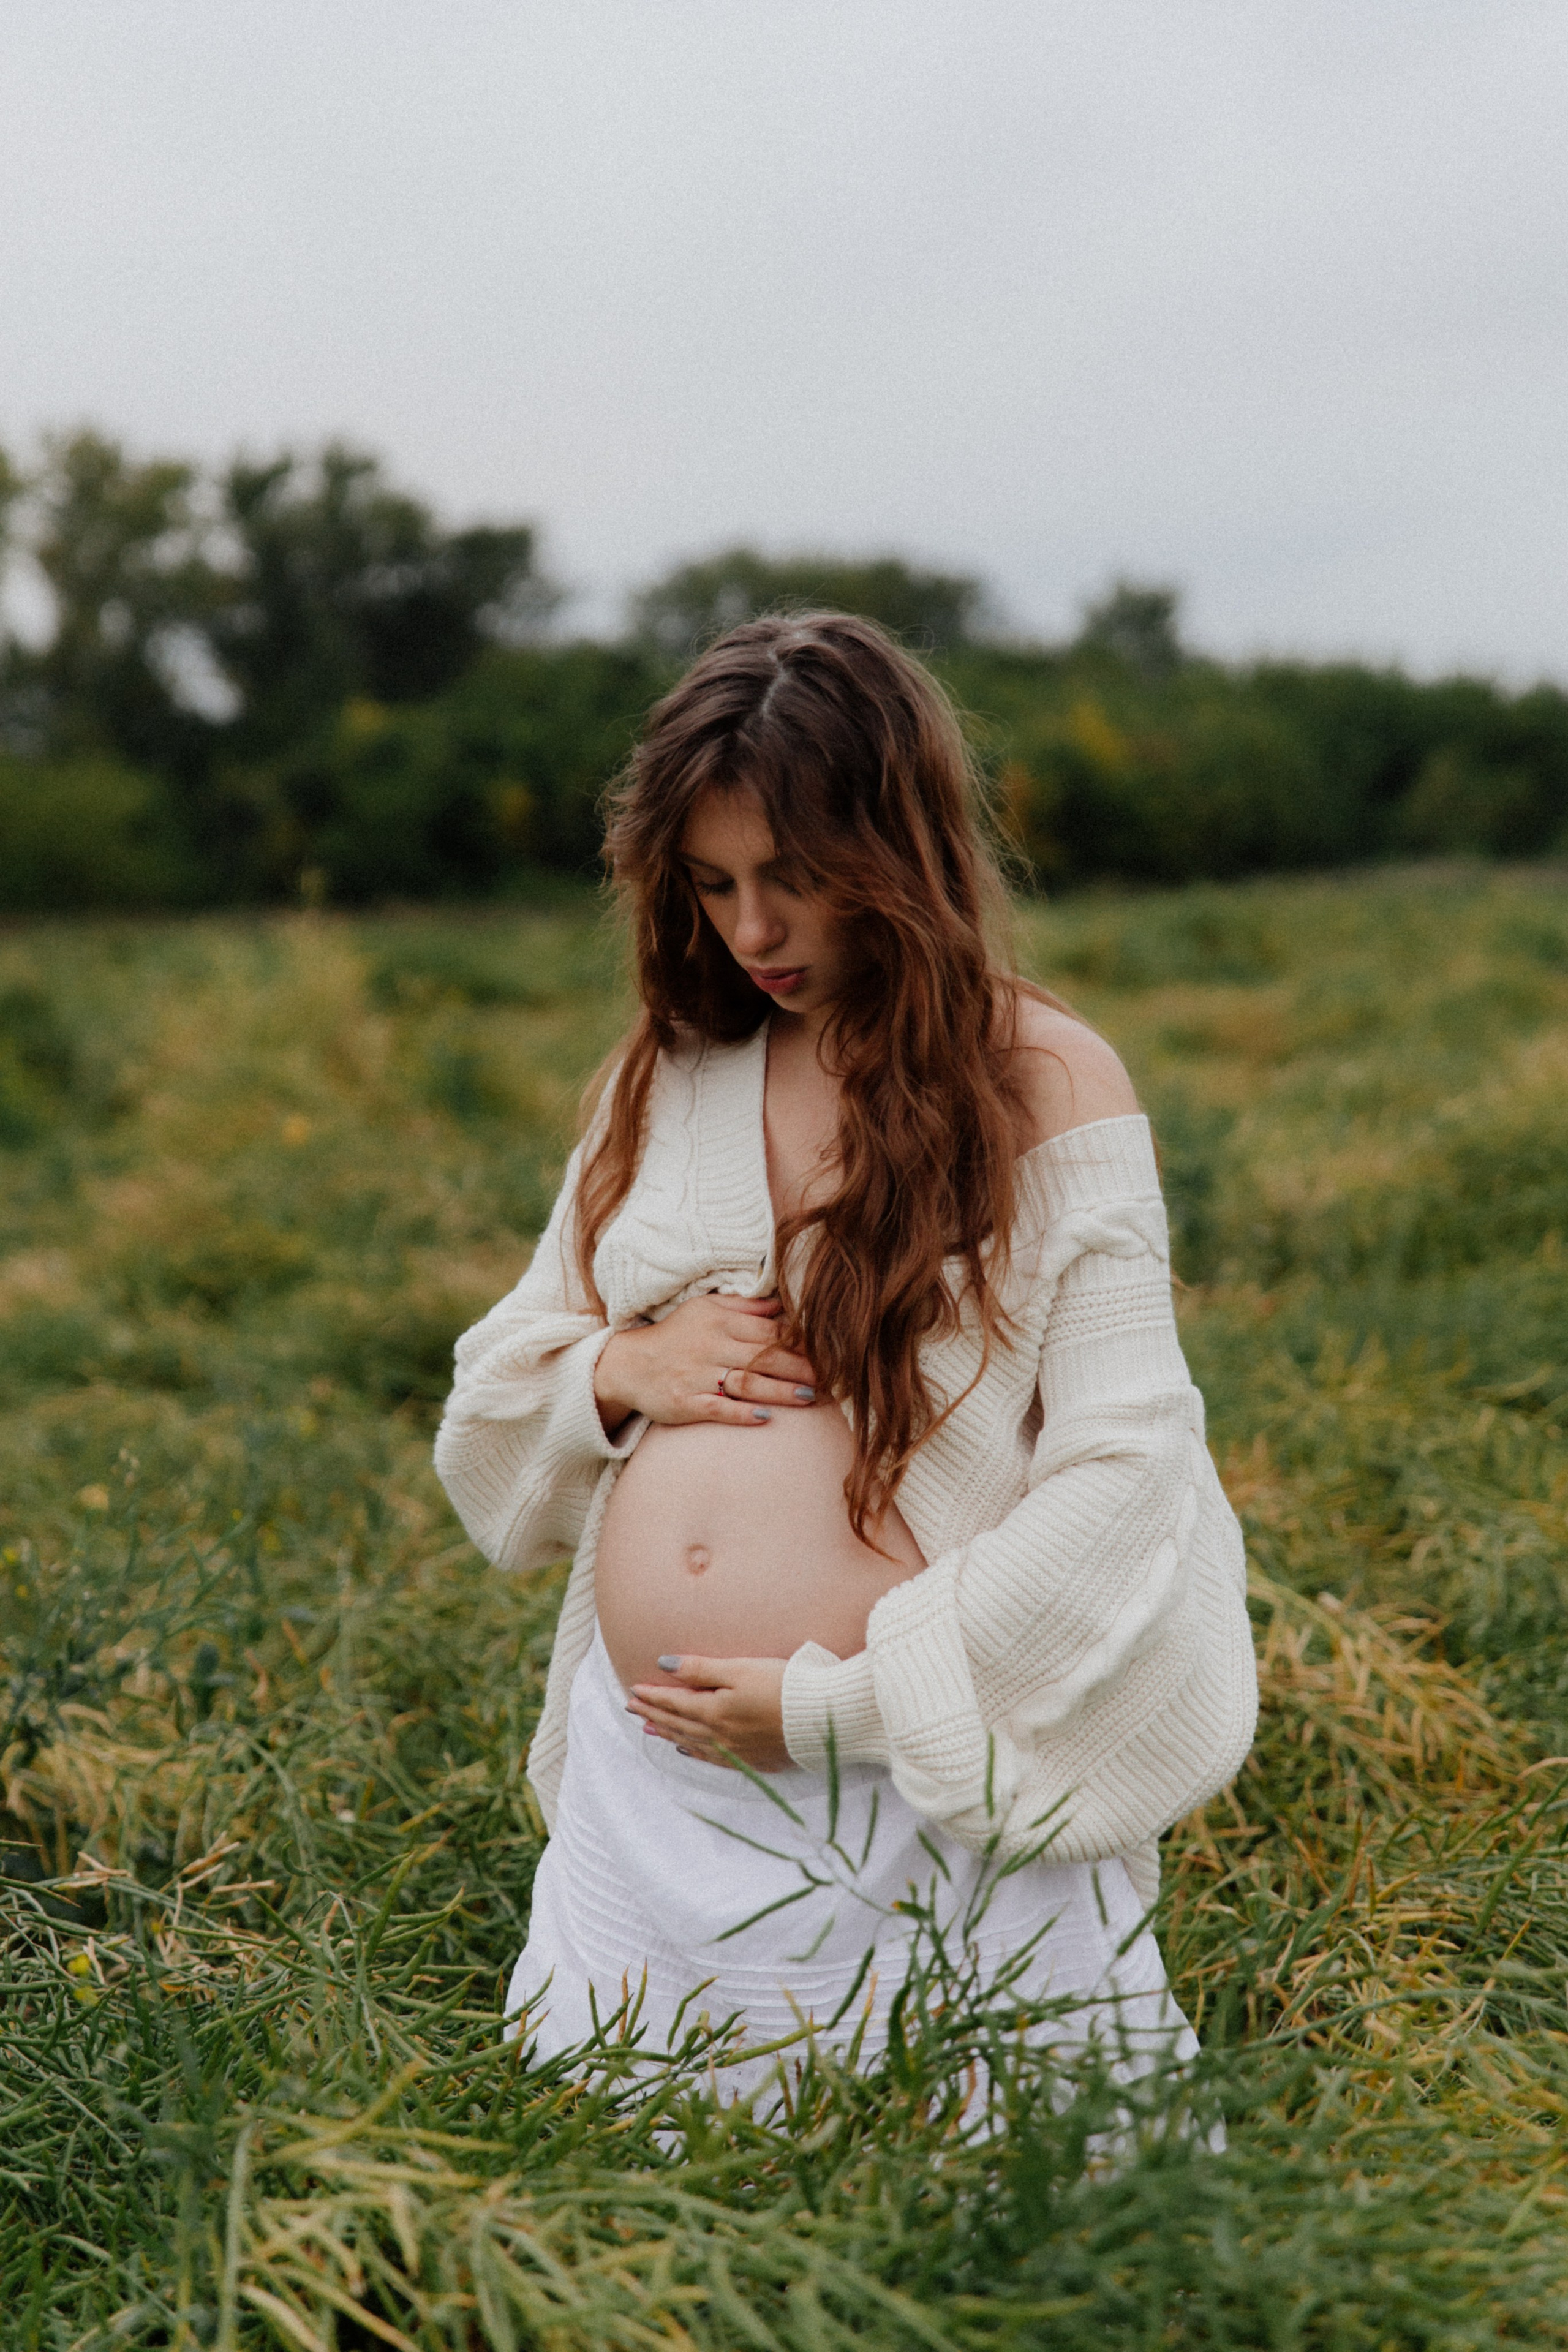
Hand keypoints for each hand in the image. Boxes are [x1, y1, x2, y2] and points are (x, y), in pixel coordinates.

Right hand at [594, 1294, 816, 1435]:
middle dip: (798, 1368)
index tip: (826, 1352)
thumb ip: (745, 1307)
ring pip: (745, 1382)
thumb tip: (784, 1303)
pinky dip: (741, 1413)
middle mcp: (709, 1346)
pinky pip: (717, 1408)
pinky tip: (765, 1417)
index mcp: (719, 1321)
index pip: (768, 1330)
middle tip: (829, 1379)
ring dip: (778, 1391)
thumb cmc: (676, 1335)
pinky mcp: (684, 1402)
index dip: (799, 1342)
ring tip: (808, 1398)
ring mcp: (696, 1375)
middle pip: (762, 1356)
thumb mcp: (706, 1309)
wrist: (628, 1364)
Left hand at [626, 1655, 790, 1772]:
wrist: (824, 1719)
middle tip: (632, 1708)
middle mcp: (720, 1735)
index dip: (652, 1696)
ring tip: (649, 1729)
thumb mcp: (741, 1669)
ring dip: (668, 1734)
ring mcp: (735, 1751)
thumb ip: (701, 1668)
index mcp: (715, 1711)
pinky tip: (687, 1749)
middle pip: (678, 1724)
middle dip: (653, 1715)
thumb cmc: (784, 1685)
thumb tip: (664, 1664)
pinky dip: (693, 1752)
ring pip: (691, 1743)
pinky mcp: (752, 1760)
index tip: (633, 1690)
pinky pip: (712, 1758)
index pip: (674, 1703)